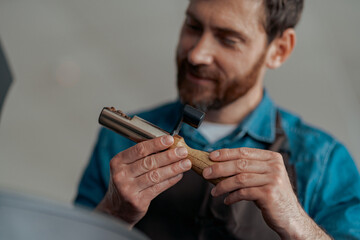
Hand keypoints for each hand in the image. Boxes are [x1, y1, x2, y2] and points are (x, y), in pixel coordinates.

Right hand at [96, 135, 190, 226]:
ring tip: (186, 163)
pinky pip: (157, 188)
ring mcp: (128, 189)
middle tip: (183, 151)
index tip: (170, 139)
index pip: (139, 149)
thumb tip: (168, 146)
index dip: (156, 144)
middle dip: (169, 156)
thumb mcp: (127, 167)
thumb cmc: (126, 182)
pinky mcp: (137, 201)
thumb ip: (143, 157)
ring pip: (155, 176)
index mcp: (118, 161)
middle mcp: (121, 175)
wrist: (116, 209)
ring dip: (173, 168)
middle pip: (149, 162)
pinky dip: (170, 180)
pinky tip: (179, 175)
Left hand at [202, 147, 329, 238]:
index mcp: (272, 158)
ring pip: (240, 178)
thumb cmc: (272, 195)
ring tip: (214, 191)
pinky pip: (244, 193)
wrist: (290, 217)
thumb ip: (248, 168)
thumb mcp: (264, 177)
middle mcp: (274, 166)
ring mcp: (273, 179)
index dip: (225, 153)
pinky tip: (227, 200)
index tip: (211, 156)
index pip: (244, 152)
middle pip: (240, 164)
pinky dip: (232, 197)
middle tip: (206, 173)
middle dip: (219, 168)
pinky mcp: (269, 193)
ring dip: (223, 185)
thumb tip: (219, 164)